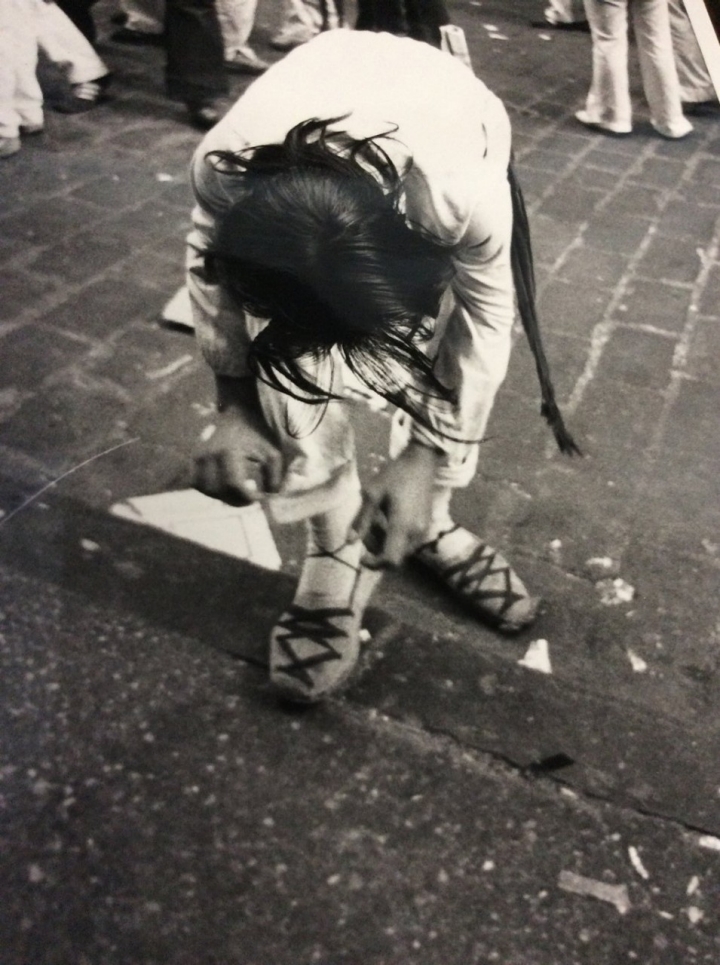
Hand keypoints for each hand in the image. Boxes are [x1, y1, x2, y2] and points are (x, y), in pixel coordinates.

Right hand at [193, 377, 282, 504]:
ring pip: (206, 489)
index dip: (247, 497)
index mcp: (229, 452)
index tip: (258, 497)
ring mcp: (197, 457)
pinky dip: (208, 489)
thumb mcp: (270, 451)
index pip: (234, 485)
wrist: (234, 414)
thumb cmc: (254, 434)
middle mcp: (209, 455)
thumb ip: (274, 475)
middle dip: (236, 500)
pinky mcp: (192, 459)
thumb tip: (270, 495)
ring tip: (236, 492)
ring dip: (222, 496)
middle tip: (248, 498)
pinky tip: (222, 486)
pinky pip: (195, 482)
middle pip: (219, 491)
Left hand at [352, 442, 440, 567]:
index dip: (374, 564)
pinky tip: (388, 519)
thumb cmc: (395, 475)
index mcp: (402, 526)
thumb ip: (361, 520)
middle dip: (377, 551)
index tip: (361, 555)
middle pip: (395, 558)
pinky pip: (409, 542)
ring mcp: (423, 530)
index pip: (390, 560)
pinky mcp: (426, 525)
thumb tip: (350, 542)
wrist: (421, 461)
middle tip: (366, 531)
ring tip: (376, 521)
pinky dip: (396, 538)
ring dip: (386, 544)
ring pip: (402, 551)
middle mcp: (416, 533)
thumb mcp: (373, 493)